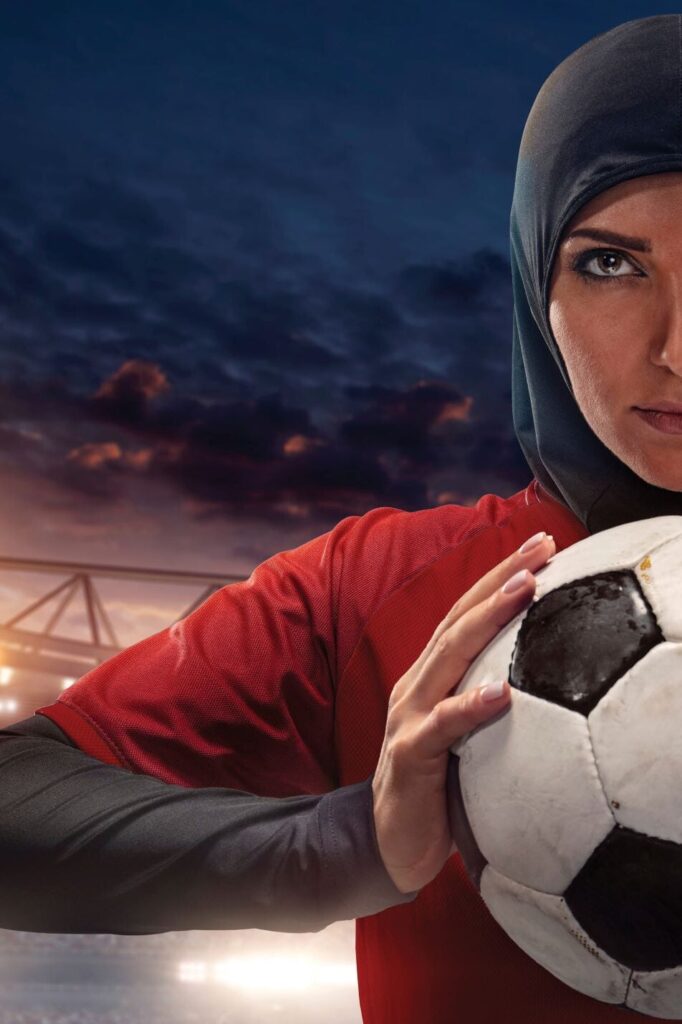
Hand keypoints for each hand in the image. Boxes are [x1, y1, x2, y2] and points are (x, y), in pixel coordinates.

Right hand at [371, 531, 555, 893]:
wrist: (389, 841)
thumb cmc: (439, 784)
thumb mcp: (464, 732)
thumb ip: (488, 698)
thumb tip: (548, 676)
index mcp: (431, 675)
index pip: (468, 613)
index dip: (501, 575)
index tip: (544, 546)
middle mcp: (417, 683)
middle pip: (459, 618)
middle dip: (501, 578)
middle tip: (542, 547)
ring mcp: (408, 714)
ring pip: (449, 655)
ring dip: (487, 619)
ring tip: (525, 590)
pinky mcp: (409, 754)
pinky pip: (442, 727)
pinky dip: (470, 706)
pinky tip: (501, 693)